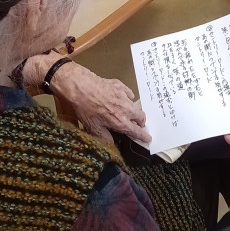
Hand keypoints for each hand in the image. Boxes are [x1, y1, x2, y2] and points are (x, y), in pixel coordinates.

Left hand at [22, 55, 150, 144]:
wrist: (81, 87)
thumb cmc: (86, 109)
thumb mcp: (93, 128)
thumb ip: (105, 138)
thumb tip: (112, 144)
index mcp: (121, 122)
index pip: (137, 131)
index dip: (143, 136)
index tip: (148, 138)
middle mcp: (126, 110)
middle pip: (141, 117)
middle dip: (141, 123)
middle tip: (136, 125)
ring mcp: (124, 96)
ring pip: (135, 106)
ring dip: (133, 111)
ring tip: (127, 112)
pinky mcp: (120, 86)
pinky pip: (129, 94)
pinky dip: (127, 98)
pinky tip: (120, 98)